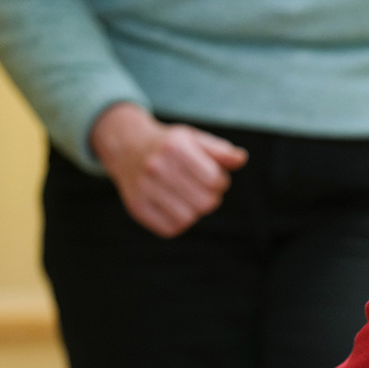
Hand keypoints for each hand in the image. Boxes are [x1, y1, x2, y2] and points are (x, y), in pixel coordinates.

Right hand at [90, 102, 247, 237]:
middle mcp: (156, 167)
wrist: (127, 147)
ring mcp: (143, 188)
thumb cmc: (169, 145)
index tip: (215, 177)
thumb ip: (220, 151)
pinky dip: (179, 221)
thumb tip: (241, 159)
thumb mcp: (194, 139)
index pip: (215, 181)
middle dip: (211, 197)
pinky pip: (171, 229)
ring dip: (195, 210)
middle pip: (205, 202)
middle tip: (203, 189)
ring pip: (188, 218)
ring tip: (188, 197)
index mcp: (175, 147)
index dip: (221, 182)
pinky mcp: (136, 207)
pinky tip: (175, 206)